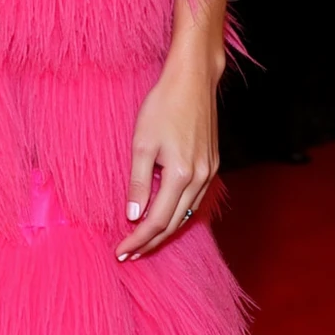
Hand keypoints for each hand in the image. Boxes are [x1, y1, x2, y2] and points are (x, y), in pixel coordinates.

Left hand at [118, 37, 220, 258]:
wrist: (194, 81)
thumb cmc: (163, 106)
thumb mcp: (142, 144)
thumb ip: (139, 183)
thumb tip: (134, 216)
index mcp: (182, 175)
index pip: (157, 221)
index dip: (138, 239)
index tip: (121, 251)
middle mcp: (200, 178)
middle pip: (174, 223)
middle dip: (151, 242)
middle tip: (129, 253)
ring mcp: (210, 172)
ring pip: (187, 214)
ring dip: (165, 230)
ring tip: (144, 241)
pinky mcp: (212, 164)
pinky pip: (195, 199)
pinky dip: (178, 213)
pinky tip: (165, 216)